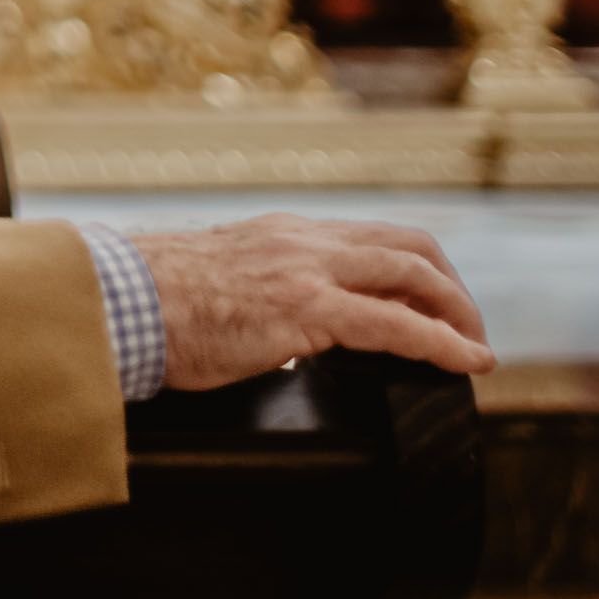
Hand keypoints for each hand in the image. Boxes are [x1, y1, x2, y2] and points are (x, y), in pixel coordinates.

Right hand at [131, 213, 494, 389]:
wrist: (122, 303)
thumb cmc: (153, 305)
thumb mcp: (217, 282)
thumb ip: (254, 293)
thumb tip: (266, 328)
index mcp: (283, 234)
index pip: (370, 239)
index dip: (416, 269)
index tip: (434, 302)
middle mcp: (303, 241)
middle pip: (407, 246)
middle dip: (451, 287)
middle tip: (468, 328)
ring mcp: (307, 270)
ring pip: (412, 274)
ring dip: (458, 313)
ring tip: (476, 349)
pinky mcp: (306, 310)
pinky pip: (395, 324)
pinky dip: (443, 343)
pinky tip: (466, 363)